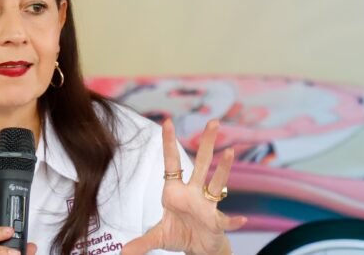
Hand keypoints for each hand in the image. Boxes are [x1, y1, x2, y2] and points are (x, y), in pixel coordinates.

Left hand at [122, 120, 247, 254]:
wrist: (199, 249)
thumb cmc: (180, 235)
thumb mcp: (158, 238)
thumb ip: (142, 242)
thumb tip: (122, 252)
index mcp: (176, 191)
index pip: (172, 163)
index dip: (169, 143)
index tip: (167, 121)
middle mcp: (194, 193)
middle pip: (201, 164)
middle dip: (207, 143)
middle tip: (213, 122)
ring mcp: (207, 206)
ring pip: (217, 183)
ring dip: (224, 169)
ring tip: (230, 152)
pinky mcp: (217, 223)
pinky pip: (226, 221)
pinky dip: (233, 221)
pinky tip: (241, 220)